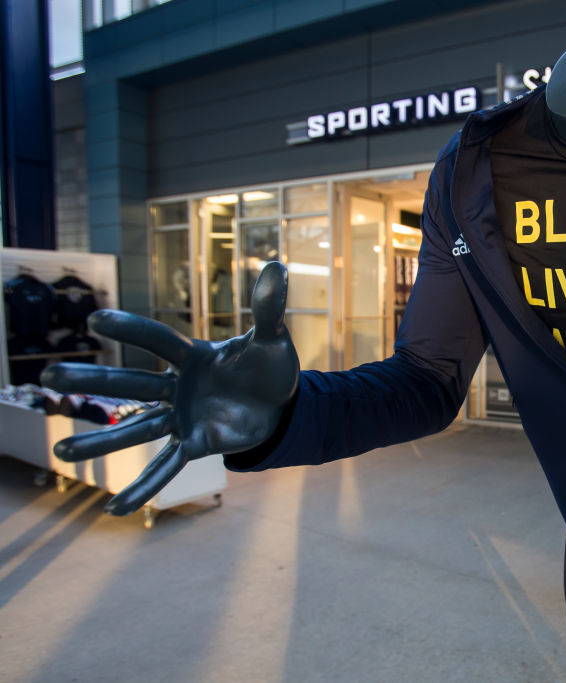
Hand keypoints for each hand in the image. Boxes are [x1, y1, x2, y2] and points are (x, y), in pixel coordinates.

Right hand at [41, 263, 298, 514]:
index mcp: (194, 356)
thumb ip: (268, 307)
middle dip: (92, 379)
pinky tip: (115, 510)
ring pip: (135, 430)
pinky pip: (165, 468)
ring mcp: (183, 418)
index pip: (157, 341)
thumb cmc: (270, 366)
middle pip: (131, 384)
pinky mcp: (196, 444)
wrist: (282, 405)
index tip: (95, 320)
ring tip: (60, 452)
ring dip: (100, 442)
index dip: (131, 330)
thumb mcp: (271, 339)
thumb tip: (276, 264)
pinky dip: (143, 489)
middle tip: (51, 373)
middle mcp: (178, 387)